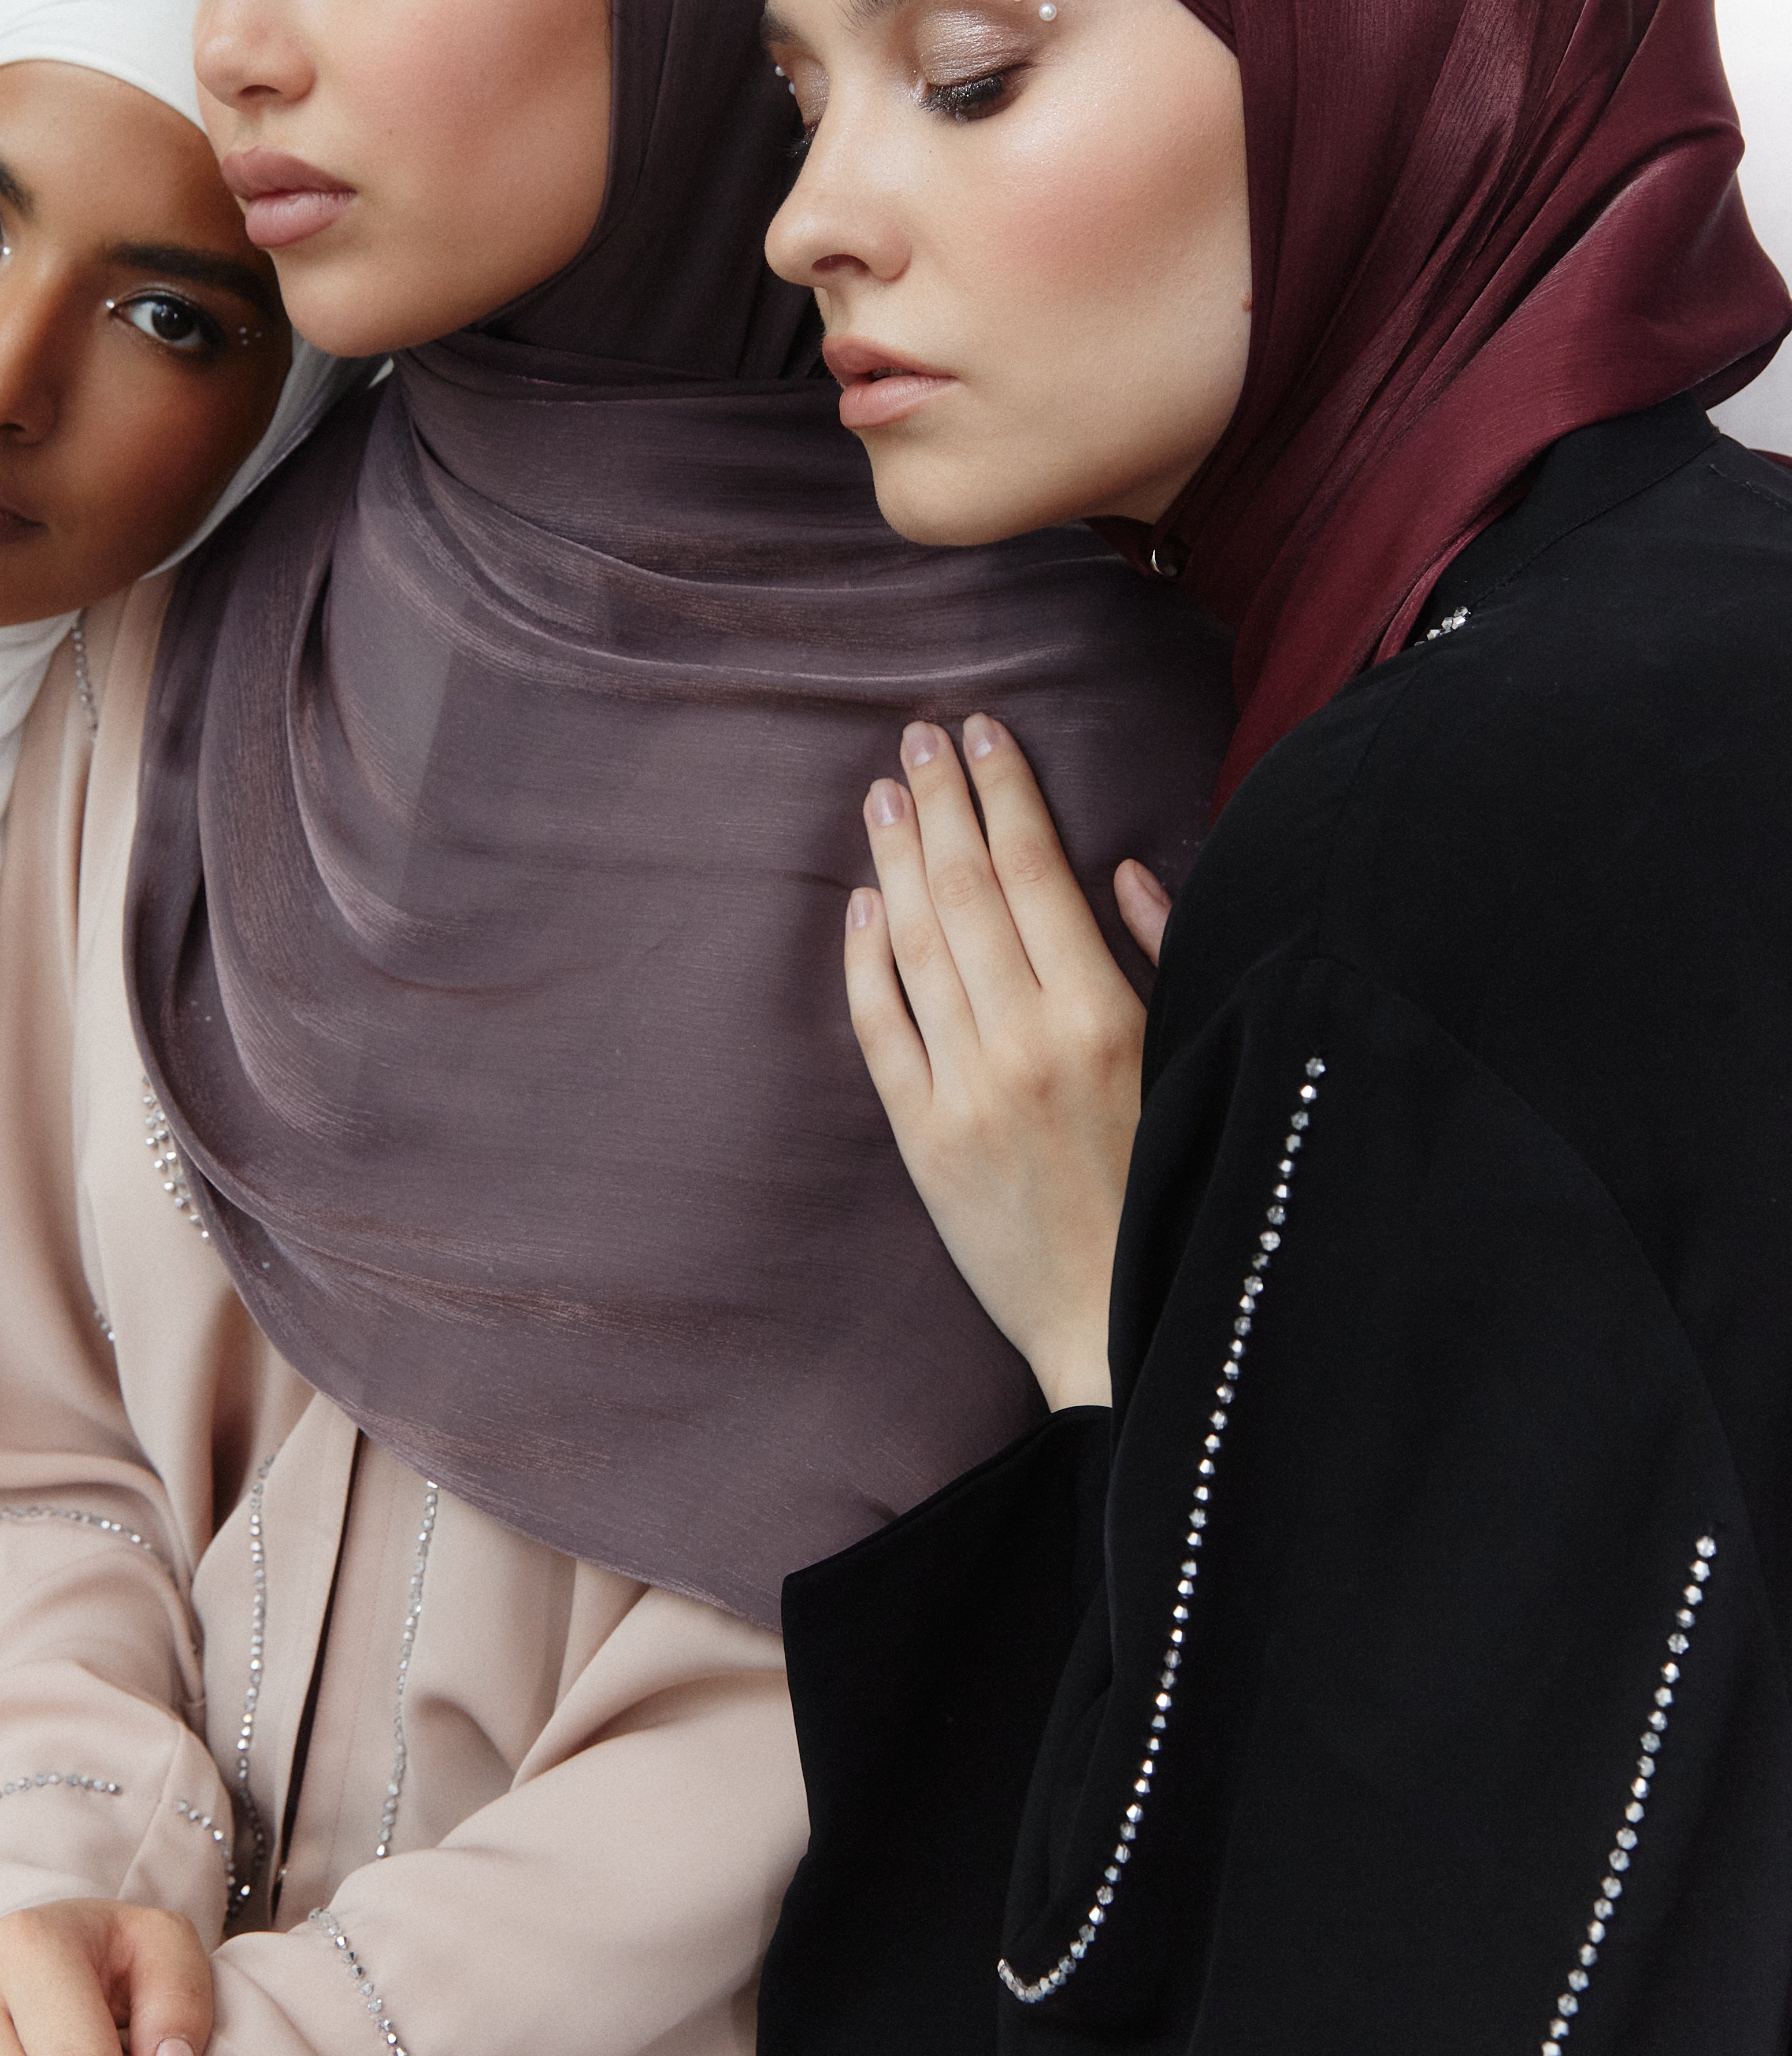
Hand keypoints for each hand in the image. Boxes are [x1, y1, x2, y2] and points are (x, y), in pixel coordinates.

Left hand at [846, 717, 1167, 1412]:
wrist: (1122, 1323)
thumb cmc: (1177, 1183)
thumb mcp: (1196, 1056)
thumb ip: (1167, 956)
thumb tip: (1120, 867)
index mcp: (1105, 1015)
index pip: (1037, 870)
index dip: (1004, 791)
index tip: (980, 731)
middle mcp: (1028, 1043)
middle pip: (967, 890)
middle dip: (941, 801)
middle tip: (916, 735)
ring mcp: (966, 1091)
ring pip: (916, 946)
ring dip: (895, 860)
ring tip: (883, 794)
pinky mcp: (922, 1140)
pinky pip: (880, 1030)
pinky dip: (864, 960)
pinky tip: (859, 904)